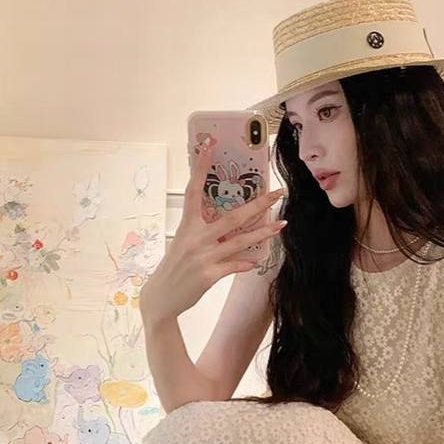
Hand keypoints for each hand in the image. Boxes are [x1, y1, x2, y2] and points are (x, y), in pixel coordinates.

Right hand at [139, 137, 286, 322]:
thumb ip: (204, 232)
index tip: (208, 146)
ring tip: (281, 224)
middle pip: (232, 216)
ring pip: (240, 240)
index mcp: (187, 225)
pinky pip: (235, 264)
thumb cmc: (175, 267)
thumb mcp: (184, 243)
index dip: (200, 167)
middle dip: (258, 203)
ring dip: (263, 232)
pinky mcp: (209, 274)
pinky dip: (246, 262)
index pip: (194, 190)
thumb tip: (227, 225)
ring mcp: (203, 256)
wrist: (161, 297)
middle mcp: (196, 238)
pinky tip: (256, 260)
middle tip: (277, 192)